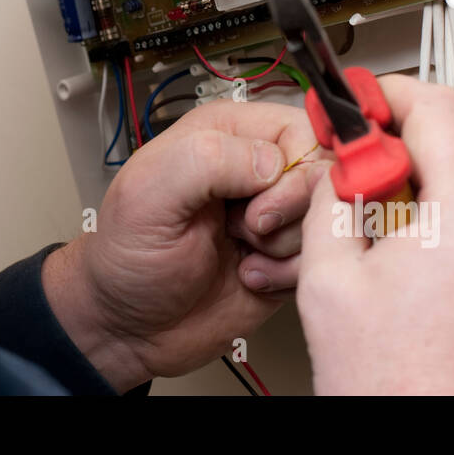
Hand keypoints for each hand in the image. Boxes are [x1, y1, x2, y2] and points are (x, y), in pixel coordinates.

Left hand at [43, 98, 329, 390]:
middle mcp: (254, 168)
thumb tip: (272, 161)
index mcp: (224, 134)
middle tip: (249, 230)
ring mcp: (274, 213)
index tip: (260, 205)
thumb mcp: (147, 196)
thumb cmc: (126, 257)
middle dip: (292, 211)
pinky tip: (251, 276)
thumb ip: (207, 160)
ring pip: (327, 217)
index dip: (293, 170)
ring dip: (287, 246)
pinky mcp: (285, 255)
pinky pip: (321, 256)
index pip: (301, 127)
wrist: (130, 327)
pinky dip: (291, 274)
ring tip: (241, 252)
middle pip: (323, 173)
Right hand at [297, 76, 453, 393]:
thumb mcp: (328, 284)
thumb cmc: (398, 392)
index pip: (439, 108)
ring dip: (438, 208)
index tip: (364, 102)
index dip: (390, 95)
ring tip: (396, 261)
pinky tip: (432, 290)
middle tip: (361, 191)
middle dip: (406, 162)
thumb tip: (339, 170)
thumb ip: (332, 203)